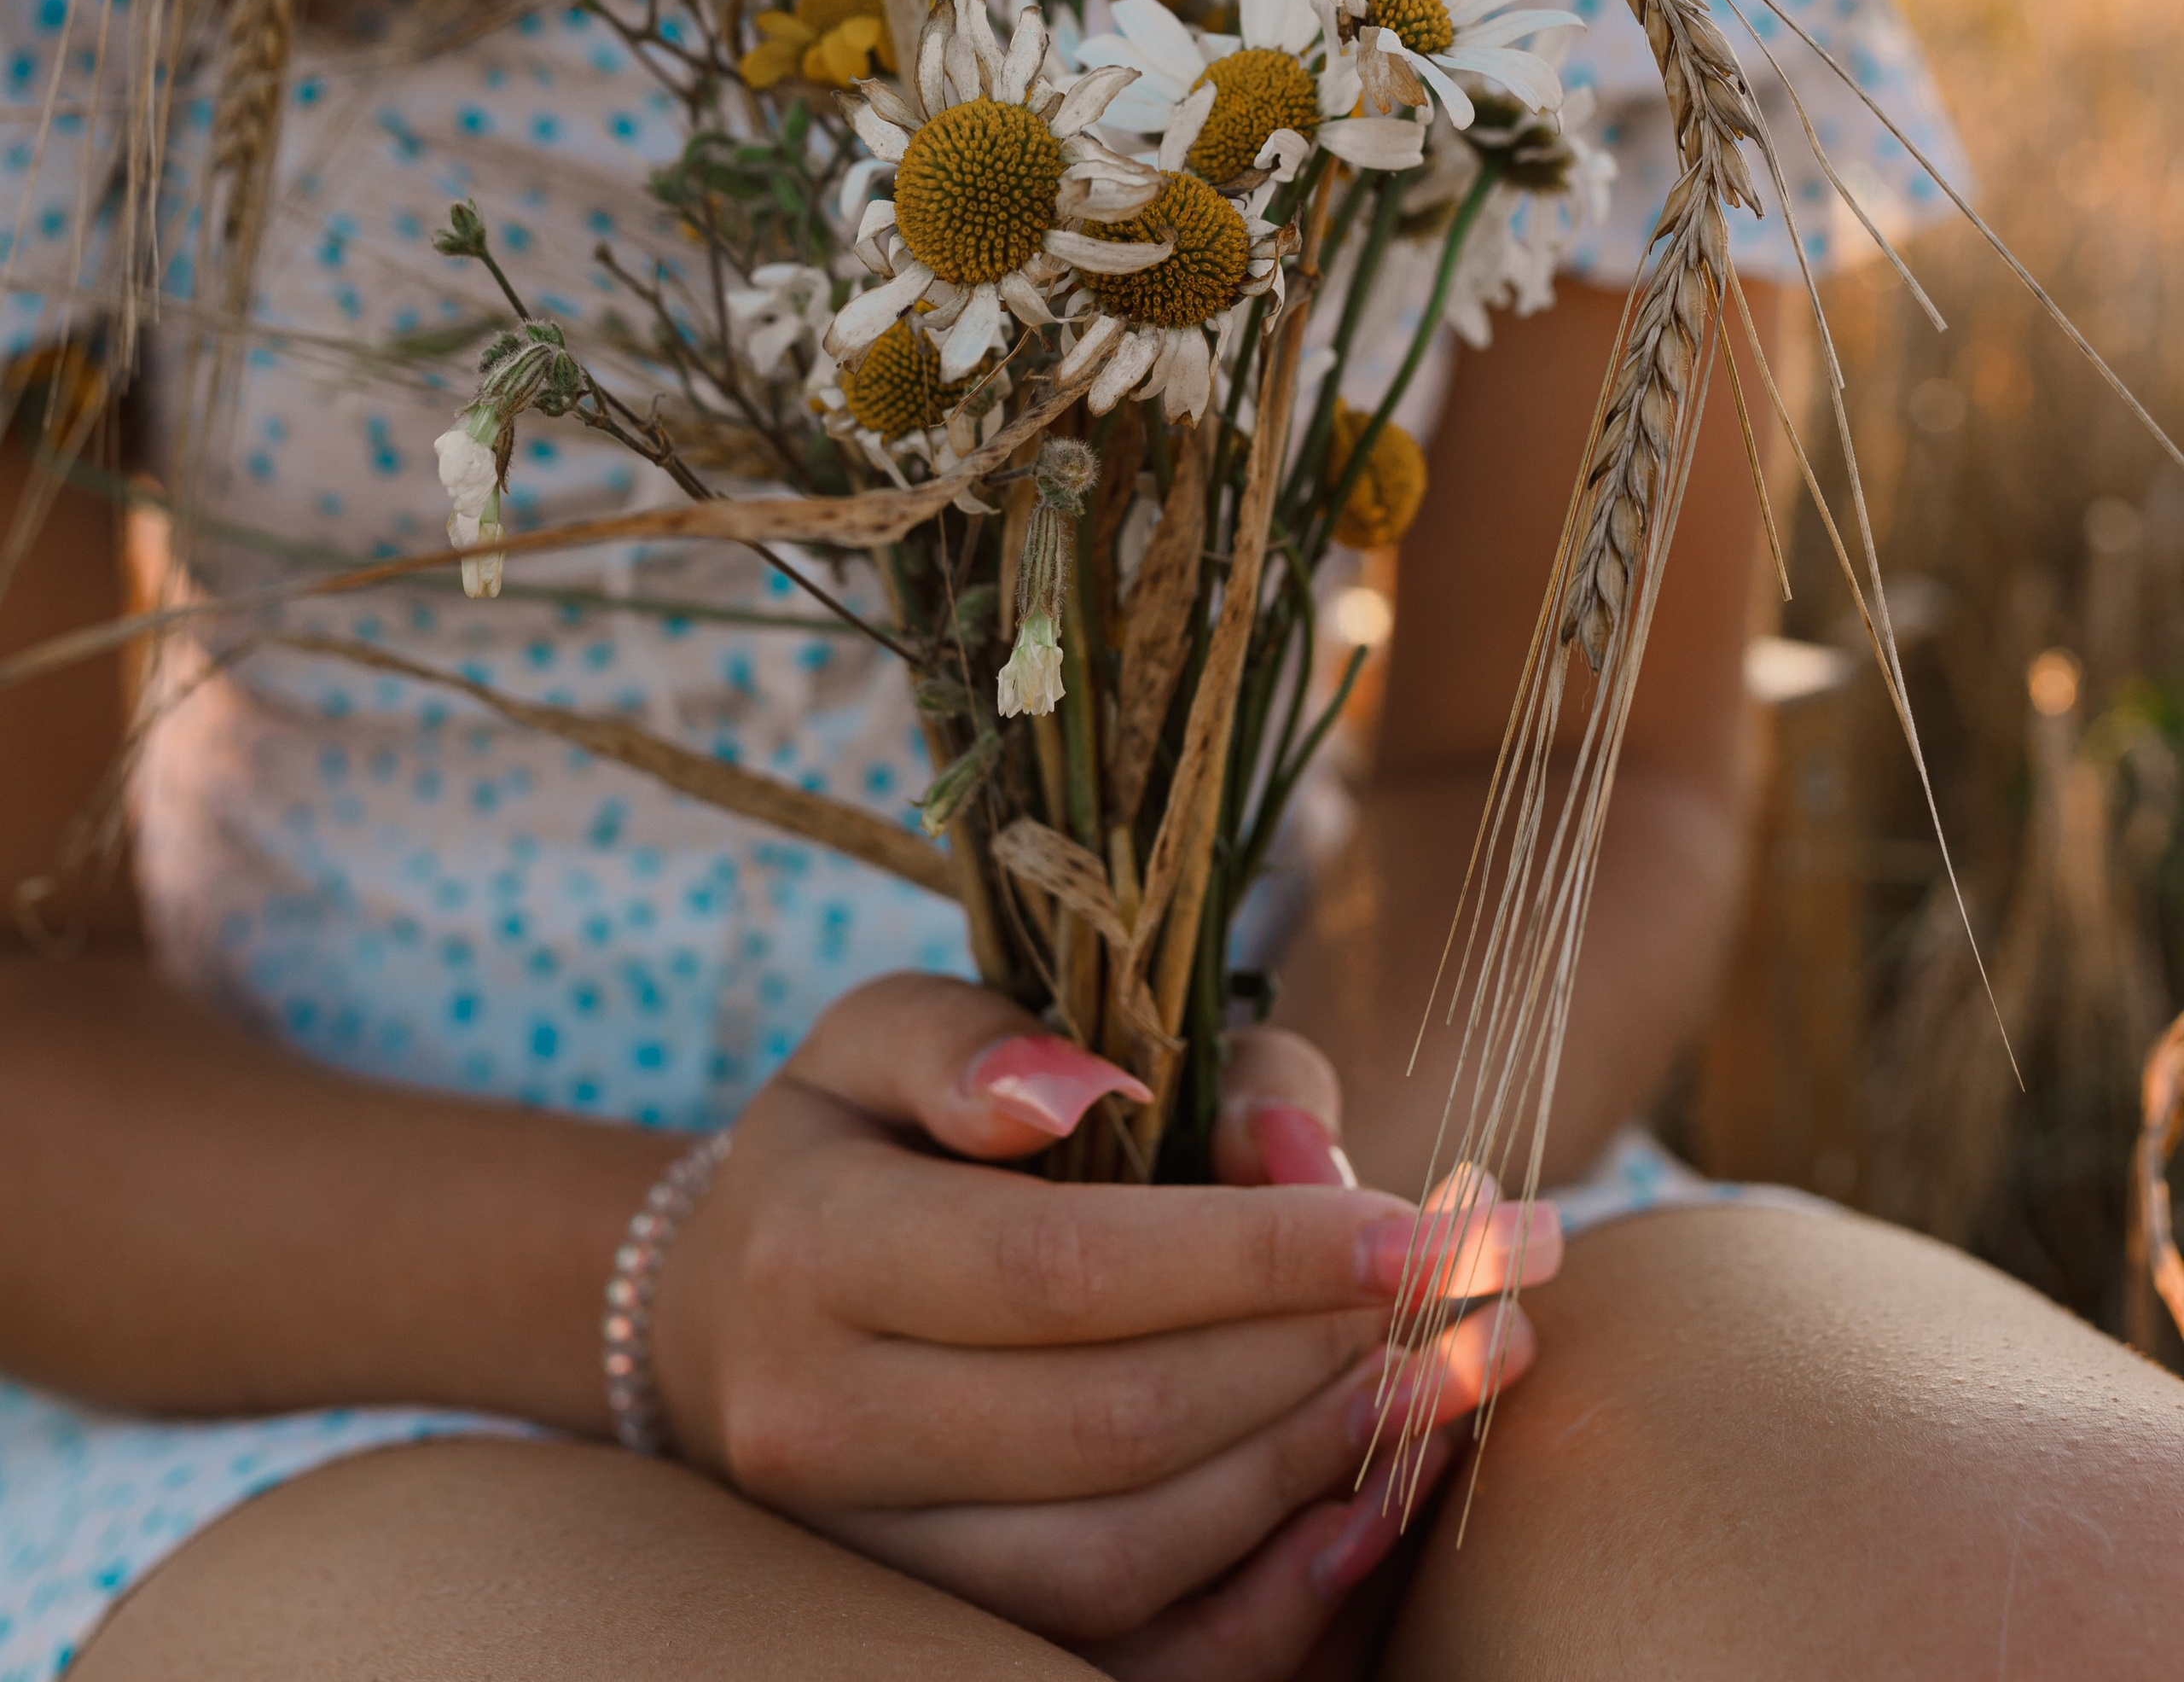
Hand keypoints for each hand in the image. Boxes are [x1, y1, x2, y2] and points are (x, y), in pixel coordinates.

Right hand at [649, 976, 1559, 1664]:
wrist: (718, 1322)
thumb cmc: (850, 1144)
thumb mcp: (885, 1034)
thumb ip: (987, 1037)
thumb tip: (1102, 1089)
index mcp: (815, 1247)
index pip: (1072, 1263)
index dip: (1267, 1249)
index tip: (1436, 1217)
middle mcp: (824, 1425)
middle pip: (1122, 1419)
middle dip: (1334, 1352)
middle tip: (1498, 1285)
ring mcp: (874, 1563)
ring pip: (1132, 1556)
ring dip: (1326, 1467)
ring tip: (1469, 1370)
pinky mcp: (936, 1640)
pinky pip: (1124, 1659)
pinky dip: (1272, 1601)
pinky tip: (1383, 1507)